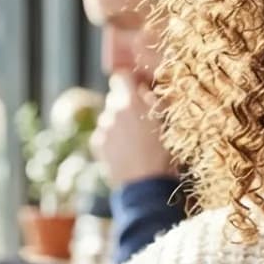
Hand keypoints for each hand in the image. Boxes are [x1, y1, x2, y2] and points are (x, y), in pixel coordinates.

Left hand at [95, 74, 176, 188]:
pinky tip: (127, 149)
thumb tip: (146, 92)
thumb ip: (155, 102)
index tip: (140, 87)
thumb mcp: (167, 123)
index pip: (122, 77)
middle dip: (127, 103)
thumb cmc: (163, 155)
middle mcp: (112, 112)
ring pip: (109, 115)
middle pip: (115, 96)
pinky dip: (113, 136)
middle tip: (142, 116)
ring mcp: (102, 129)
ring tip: (136, 138)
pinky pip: (104, 132)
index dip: (131, 80)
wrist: (146, 186)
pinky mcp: (97, 144)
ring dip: (120, 121)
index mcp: (131, 103)